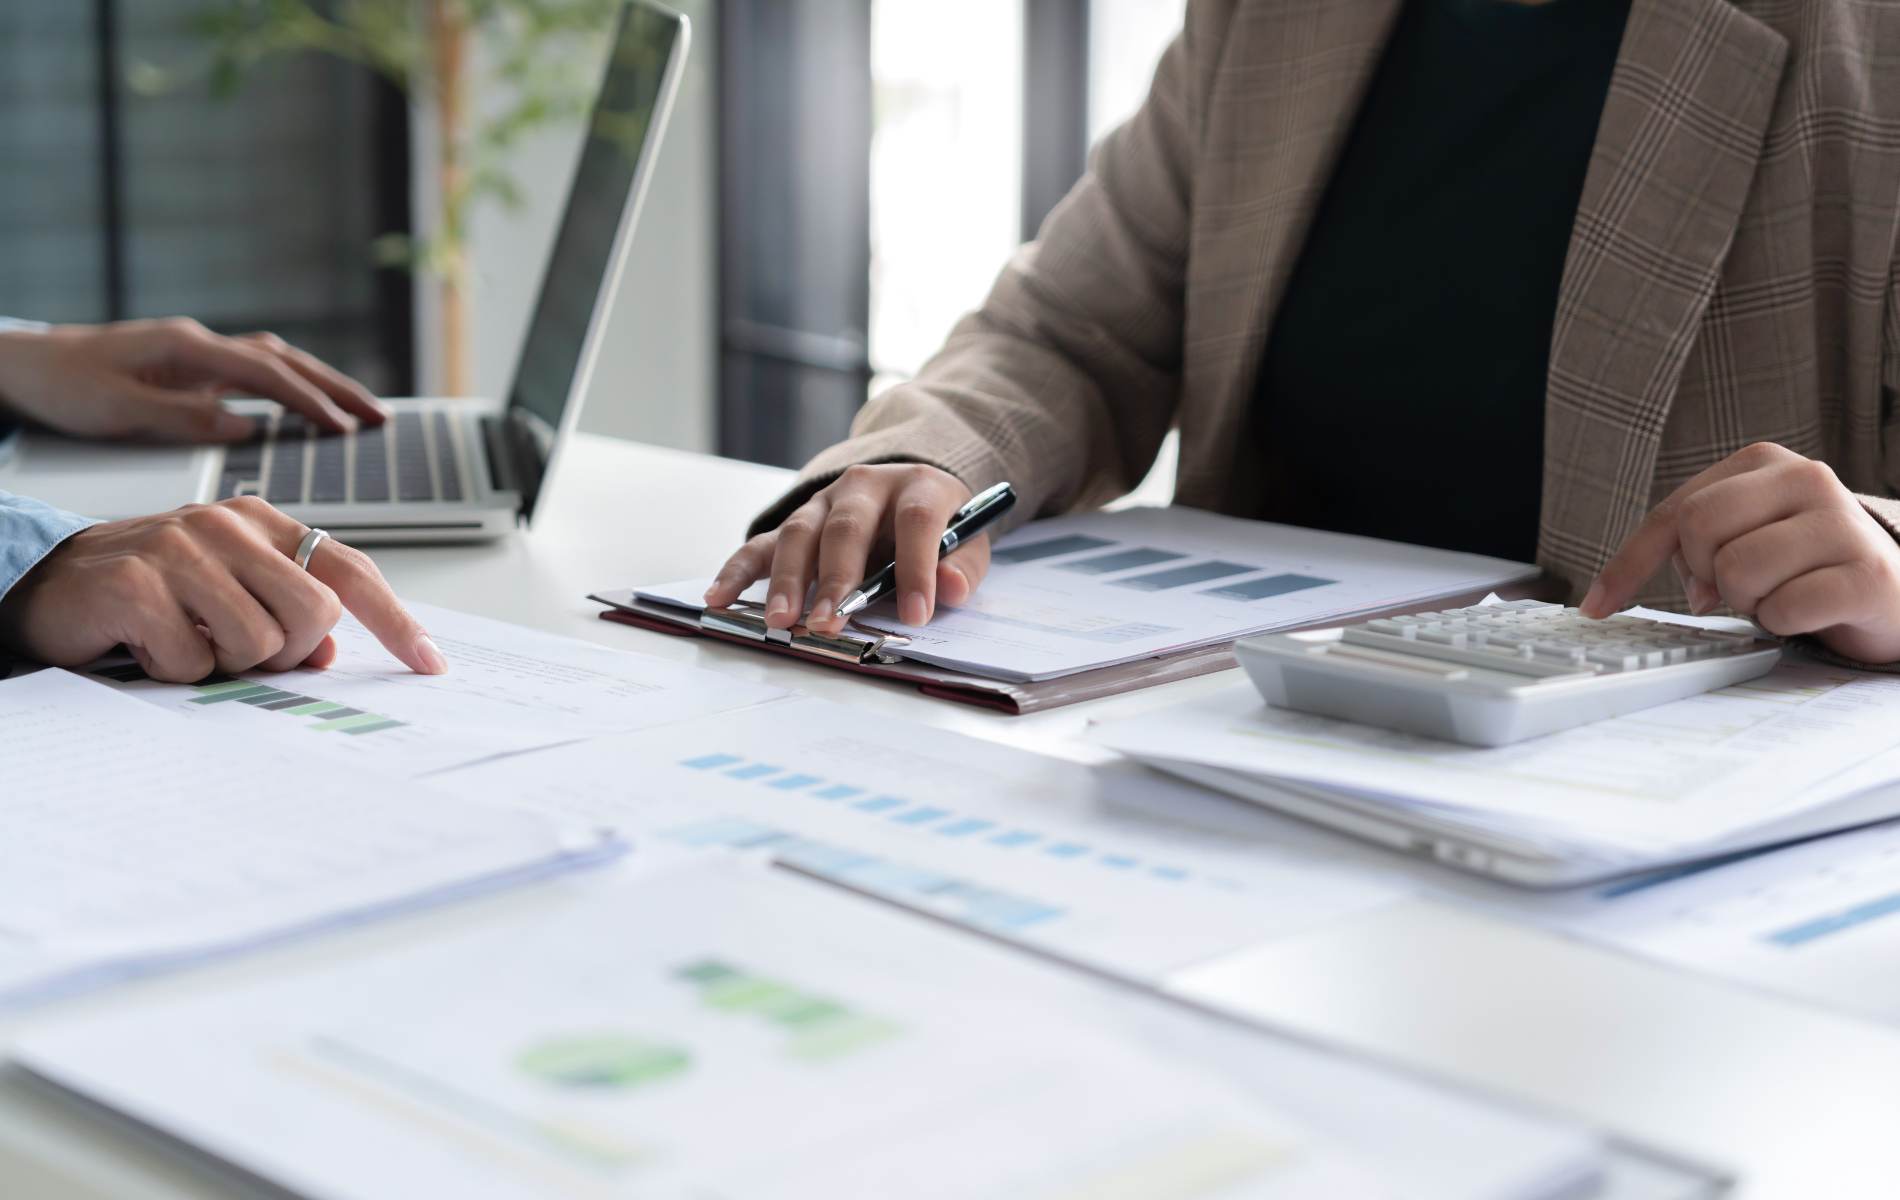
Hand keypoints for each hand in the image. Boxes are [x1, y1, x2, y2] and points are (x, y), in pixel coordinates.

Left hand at [0, 318, 389, 441]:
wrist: (25, 365)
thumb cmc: (63, 386)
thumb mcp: (117, 411)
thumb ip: (182, 418)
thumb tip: (244, 427)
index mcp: (185, 348)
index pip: (265, 373)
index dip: (309, 401)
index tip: (342, 429)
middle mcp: (198, 344)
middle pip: (285, 359)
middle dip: (335, 387)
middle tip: (379, 416)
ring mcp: (197, 353)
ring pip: (275, 361)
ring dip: (319, 384)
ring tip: (358, 412)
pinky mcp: (191, 367)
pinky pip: (255, 373)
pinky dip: (290, 387)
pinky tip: (306, 405)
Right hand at [0, 496, 447, 681]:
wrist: (45, 582)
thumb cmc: (147, 592)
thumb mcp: (226, 596)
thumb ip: (284, 614)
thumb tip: (327, 651)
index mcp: (261, 523)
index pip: (350, 571)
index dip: (396, 621)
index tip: (429, 663)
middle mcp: (227, 525)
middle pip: (314, 615)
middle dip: (285, 652)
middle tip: (238, 650)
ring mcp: (180, 547)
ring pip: (259, 643)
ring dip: (225, 664)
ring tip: (186, 640)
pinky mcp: (137, 583)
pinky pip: (196, 662)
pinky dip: (176, 671)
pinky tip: (149, 644)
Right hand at [704, 464, 989, 634]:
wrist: (910, 492)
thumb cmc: (940, 527)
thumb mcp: (967, 541)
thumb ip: (962, 566)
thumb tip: (951, 589)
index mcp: (917, 486)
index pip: (915, 522)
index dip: (916, 568)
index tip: (914, 615)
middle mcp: (864, 486)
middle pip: (845, 527)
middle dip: (836, 579)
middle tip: (829, 623)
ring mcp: (824, 503)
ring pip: (799, 533)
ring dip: (788, 579)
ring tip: (781, 619)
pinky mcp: (796, 523)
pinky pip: (761, 544)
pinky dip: (738, 570)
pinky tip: (719, 597)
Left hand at [1581, 442, 1899, 661]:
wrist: (1898, 588)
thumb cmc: (1807, 562)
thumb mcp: (1745, 536)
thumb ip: (1693, 546)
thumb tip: (1671, 587)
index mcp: (1763, 463)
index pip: (1673, 513)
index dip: (1629, 564)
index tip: (1597, 605)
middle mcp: (1806, 477)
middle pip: (1699, 529)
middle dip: (1705, 574)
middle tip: (1740, 586)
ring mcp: (1841, 522)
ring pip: (1737, 572)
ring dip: (1750, 601)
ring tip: (1783, 593)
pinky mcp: (1869, 573)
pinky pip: (1785, 609)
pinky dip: (1785, 622)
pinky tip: (1812, 611)